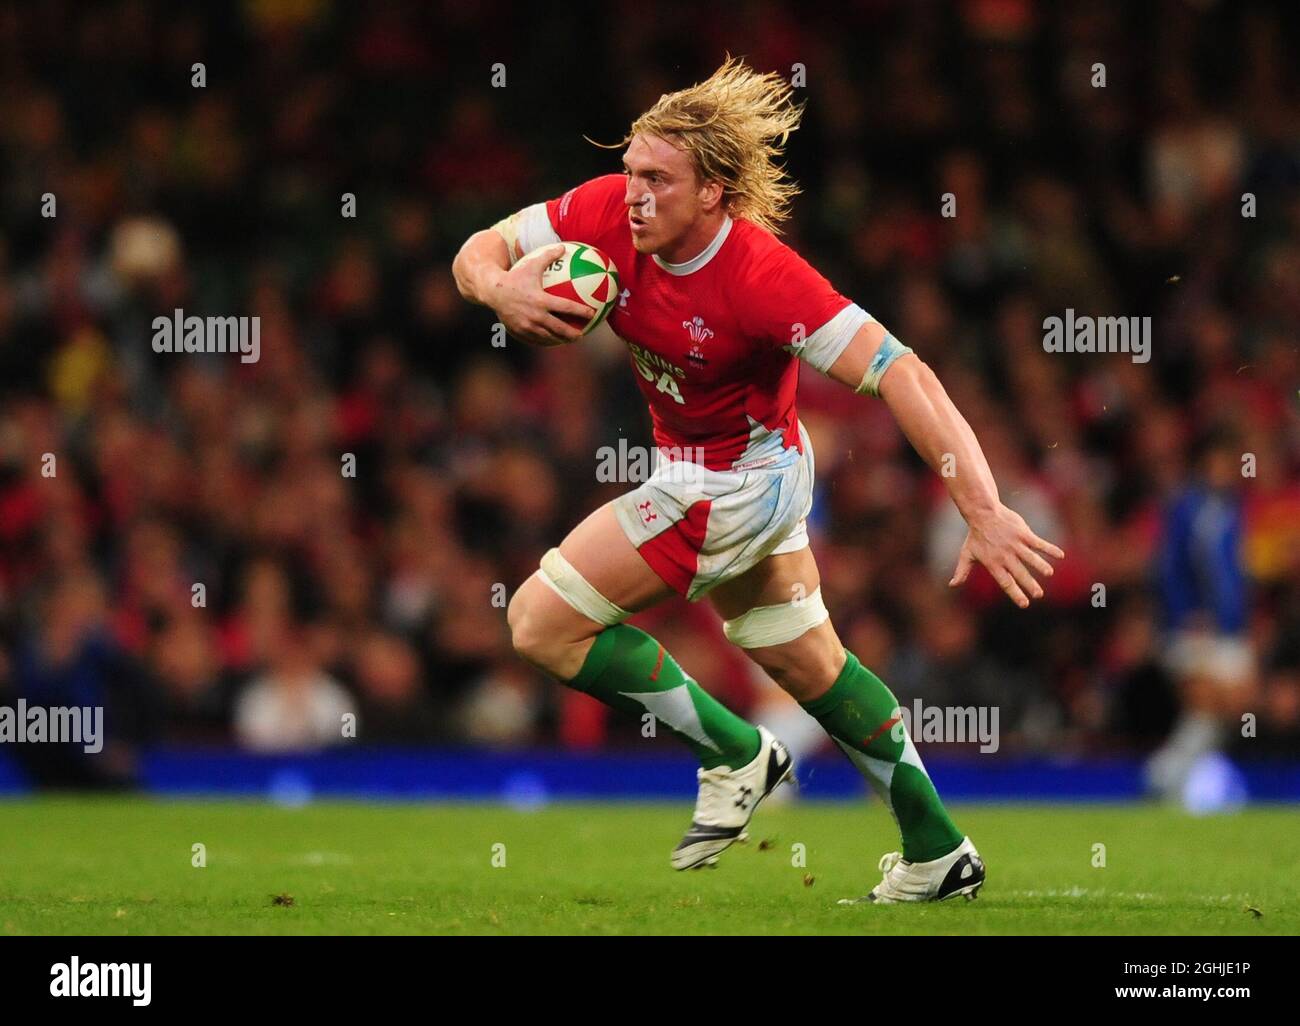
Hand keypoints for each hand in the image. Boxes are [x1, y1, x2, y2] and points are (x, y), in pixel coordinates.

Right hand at [488, 244, 593, 346]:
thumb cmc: (514, 276)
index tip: (592, 314)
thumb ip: (548, 256)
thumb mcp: (531, 264)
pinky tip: (551, 340)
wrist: (492, 291)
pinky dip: (545, 340)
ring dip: (560, 339)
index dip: (581, 311)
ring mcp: (527, 325)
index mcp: (541, 300)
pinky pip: (535, 338)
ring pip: (548, 336)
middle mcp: (535, 315)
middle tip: (582, 334)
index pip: (566, 307)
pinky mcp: (519, 331)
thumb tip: (564, 247)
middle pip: (559, 328)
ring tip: (568, 340)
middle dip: (572, 334)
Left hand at [949, 504, 1064, 607]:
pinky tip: (1060, 555)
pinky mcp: (1023, 534)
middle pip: (1019, 573)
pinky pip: (1039, 543)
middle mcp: (1005, 555)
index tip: (1024, 604)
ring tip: (1049, 574)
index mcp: (993, 563)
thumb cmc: (975, 536)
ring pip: (1030, 558)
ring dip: (1040, 566)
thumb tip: (952, 585)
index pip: (1005, 582)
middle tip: (1039, 594)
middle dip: (1030, 584)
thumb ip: (962, 571)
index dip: (1015, 593)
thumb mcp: (966, 554)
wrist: (982, 513)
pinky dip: (1049, 549)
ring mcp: (1015, 544)